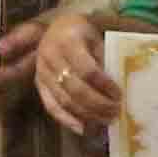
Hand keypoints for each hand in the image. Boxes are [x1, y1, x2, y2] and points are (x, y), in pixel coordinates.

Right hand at [31, 14, 121, 133]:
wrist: (56, 27)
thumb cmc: (82, 33)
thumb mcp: (96, 38)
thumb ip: (104, 59)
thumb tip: (118, 87)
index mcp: (67, 41)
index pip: (87, 70)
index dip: (104, 85)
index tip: (119, 94)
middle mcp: (50, 57)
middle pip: (75, 89)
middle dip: (98, 104)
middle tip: (116, 112)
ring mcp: (42, 72)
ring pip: (64, 100)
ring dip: (87, 114)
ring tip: (106, 120)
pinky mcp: (38, 84)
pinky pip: (51, 106)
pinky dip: (67, 120)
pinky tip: (83, 129)